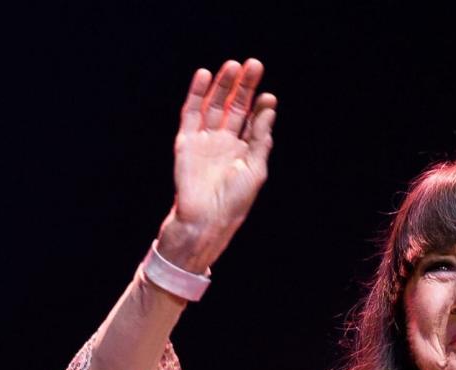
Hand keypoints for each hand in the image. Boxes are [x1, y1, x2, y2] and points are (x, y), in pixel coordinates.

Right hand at [160, 58, 276, 269]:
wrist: (206, 219)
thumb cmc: (234, 201)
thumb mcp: (255, 170)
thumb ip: (261, 139)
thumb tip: (269, 109)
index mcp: (244, 151)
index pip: (252, 121)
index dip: (260, 106)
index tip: (268, 95)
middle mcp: (224, 142)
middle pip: (234, 107)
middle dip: (244, 87)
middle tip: (254, 65)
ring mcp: (205, 140)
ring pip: (214, 105)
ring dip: (223, 85)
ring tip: (233, 66)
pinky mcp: (186, 140)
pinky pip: (191, 112)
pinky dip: (197, 93)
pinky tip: (206, 76)